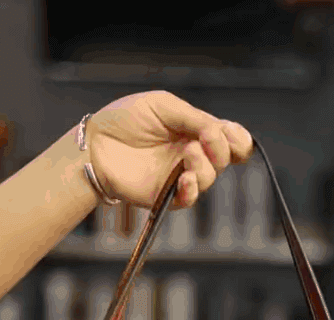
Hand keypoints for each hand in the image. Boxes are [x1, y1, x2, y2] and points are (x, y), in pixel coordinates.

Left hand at [84, 91, 253, 209]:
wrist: (96, 144)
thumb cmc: (124, 120)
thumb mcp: (163, 105)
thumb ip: (195, 118)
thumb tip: (219, 134)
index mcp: (194, 131)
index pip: (230, 139)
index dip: (238, 139)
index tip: (230, 134)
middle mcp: (192, 154)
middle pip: (226, 159)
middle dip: (222, 149)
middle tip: (204, 141)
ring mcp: (180, 176)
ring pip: (211, 178)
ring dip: (205, 166)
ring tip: (187, 155)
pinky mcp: (166, 196)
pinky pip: (189, 199)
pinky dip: (193, 190)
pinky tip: (186, 179)